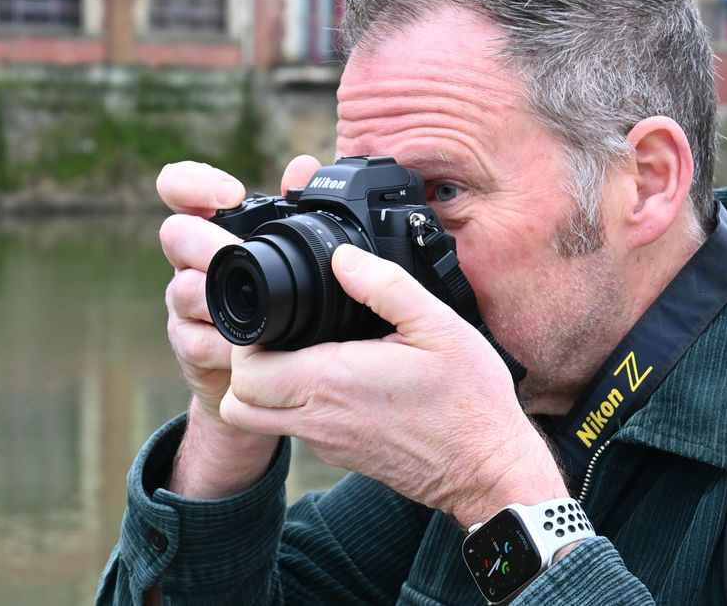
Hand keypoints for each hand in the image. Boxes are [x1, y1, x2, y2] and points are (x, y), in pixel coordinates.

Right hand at [157, 156, 321, 416]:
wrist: (266, 370)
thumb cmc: (281, 298)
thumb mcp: (293, 253)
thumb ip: (296, 206)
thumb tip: (303, 166)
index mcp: (212, 227)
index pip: (178, 187)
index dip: (193, 183)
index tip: (232, 194)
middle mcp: (190, 260)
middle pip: (175, 235)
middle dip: (207, 244)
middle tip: (238, 253)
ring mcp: (184, 302)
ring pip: (184, 290)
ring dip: (217, 299)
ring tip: (253, 308)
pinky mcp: (188, 344)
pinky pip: (194, 341)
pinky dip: (223, 346)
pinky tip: (246, 351)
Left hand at [220, 244, 568, 526]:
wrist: (487, 469)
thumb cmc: (468, 400)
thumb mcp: (438, 327)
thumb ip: (384, 285)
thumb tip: (342, 257)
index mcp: (332, 382)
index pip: (246, 371)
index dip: (247, 341)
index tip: (274, 318)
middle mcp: (319, 419)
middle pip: (239, 400)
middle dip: (245, 365)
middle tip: (278, 335)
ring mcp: (327, 443)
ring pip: (258, 421)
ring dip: (261, 390)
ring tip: (297, 355)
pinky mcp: (340, 456)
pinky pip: (293, 430)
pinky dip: (291, 407)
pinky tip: (328, 379)